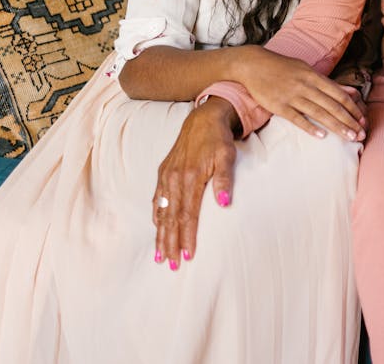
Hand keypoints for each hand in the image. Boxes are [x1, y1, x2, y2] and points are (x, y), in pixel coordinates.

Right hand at [152, 97, 239, 270]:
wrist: (202, 119)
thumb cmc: (218, 139)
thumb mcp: (227, 155)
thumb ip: (225, 180)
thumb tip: (224, 204)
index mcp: (190, 177)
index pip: (188, 214)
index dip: (187, 237)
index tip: (188, 256)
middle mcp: (174, 179)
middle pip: (171, 218)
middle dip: (170, 243)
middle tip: (172, 265)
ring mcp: (166, 176)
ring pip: (162, 211)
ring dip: (161, 234)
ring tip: (160, 255)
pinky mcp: (163, 172)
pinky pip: (157, 199)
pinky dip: (156, 216)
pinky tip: (156, 228)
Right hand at [229, 46, 366, 141]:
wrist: (253, 65)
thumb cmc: (283, 67)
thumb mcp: (307, 70)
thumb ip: (329, 83)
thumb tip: (351, 91)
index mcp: (314, 76)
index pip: (339, 94)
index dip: (353, 108)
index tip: (363, 120)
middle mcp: (306, 86)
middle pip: (333, 106)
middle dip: (350, 121)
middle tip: (361, 135)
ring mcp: (292, 96)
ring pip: (319, 113)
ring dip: (336, 127)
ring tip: (349, 138)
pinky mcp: (278, 106)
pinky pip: (297, 119)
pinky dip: (310, 127)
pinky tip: (322, 136)